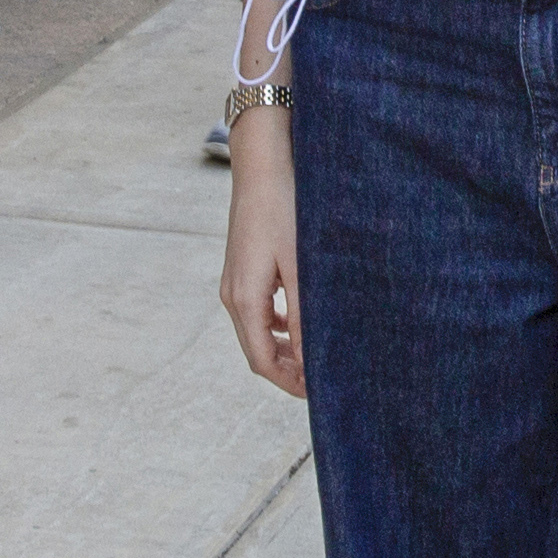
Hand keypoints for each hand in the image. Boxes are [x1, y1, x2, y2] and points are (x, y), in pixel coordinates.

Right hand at [219, 134, 302, 394]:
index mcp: (245, 300)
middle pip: (258, 351)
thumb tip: (310, 360)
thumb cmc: (285, 209)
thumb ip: (305, 314)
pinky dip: (279, 326)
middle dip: (288, 371)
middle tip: (325, 379)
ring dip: (285, 349)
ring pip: (258, 332)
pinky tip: (303, 320)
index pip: (263, 362)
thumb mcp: (300, 265)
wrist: (262, 164)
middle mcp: (232, 296)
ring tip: (318, 354)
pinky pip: (258, 311)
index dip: (290, 383)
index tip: (320, 393)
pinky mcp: (241, 269)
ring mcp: (233, 282)